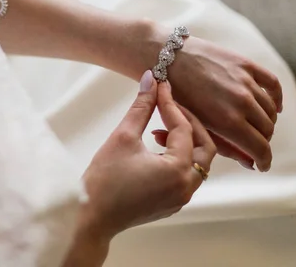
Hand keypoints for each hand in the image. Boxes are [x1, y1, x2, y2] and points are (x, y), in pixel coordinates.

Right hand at [76, 70, 215, 246]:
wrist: (91, 215)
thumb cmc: (104, 179)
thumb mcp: (123, 136)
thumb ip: (142, 107)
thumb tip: (151, 80)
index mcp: (178, 170)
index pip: (184, 128)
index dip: (171, 104)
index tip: (160, 87)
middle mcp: (186, 186)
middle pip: (204, 147)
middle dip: (188, 123)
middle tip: (168, 106)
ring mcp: (180, 198)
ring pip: (198, 162)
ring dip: (185, 142)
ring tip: (159, 129)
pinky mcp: (171, 203)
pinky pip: (187, 175)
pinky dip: (179, 158)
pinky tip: (157, 148)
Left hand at [167, 35, 281, 171]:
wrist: (163, 59)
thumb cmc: (174, 97)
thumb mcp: (195, 127)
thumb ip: (223, 146)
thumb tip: (249, 163)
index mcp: (227, 122)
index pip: (260, 148)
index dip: (263, 160)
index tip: (262, 165)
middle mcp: (241, 102)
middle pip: (267, 130)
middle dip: (262, 142)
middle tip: (253, 144)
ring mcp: (245, 82)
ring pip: (271, 110)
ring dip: (267, 122)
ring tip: (257, 127)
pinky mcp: (246, 64)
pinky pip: (273, 84)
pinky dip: (276, 98)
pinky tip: (273, 106)